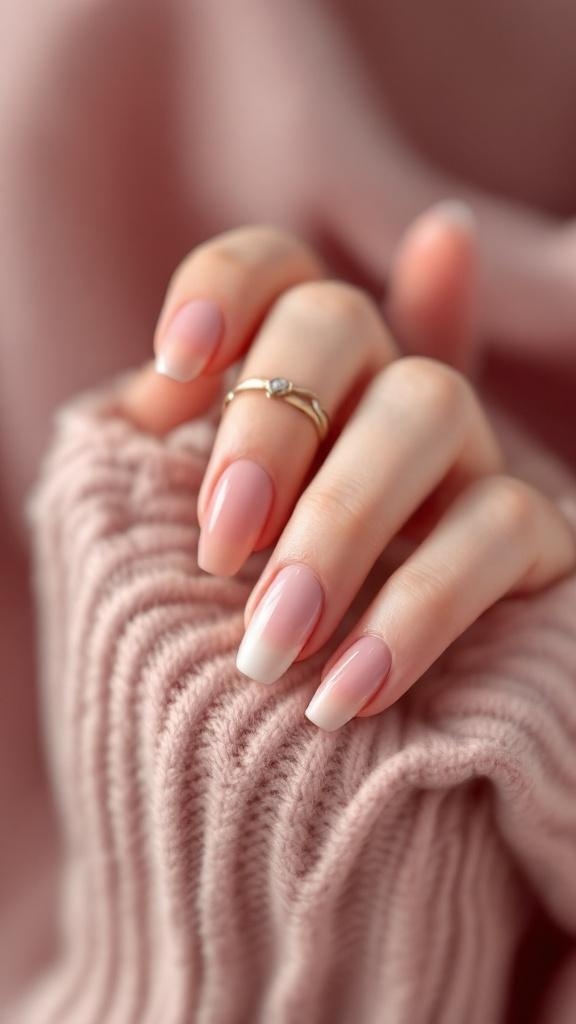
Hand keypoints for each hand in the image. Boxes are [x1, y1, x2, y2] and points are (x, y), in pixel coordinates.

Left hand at [121, 210, 574, 730]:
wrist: (324, 761)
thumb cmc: (244, 646)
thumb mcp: (190, 553)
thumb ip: (171, 468)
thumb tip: (155, 393)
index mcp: (296, 385)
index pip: (275, 273)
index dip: (225, 286)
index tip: (176, 366)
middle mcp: (384, 392)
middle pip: (338, 320)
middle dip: (269, 426)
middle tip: (218, 551)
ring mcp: (471, 455)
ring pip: (432, 403)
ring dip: (339, 523)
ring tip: (273, 649)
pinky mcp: (539, 538)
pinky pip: (501, 527)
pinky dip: (418, 609)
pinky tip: (349, 689)